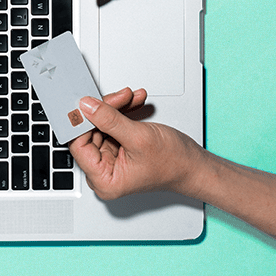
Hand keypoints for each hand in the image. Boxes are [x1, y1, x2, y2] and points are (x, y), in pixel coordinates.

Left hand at [70, 93, 205, 199]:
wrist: (195, 165)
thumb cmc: (174, 163)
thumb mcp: (138, 137)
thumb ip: (108, 120)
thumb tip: (86, 107)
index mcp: (103, 179)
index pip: (79, 145)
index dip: (83, 122)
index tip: (87, 103)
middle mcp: (103, 172)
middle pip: (90, 132)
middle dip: (105, 110)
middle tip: (119, 96)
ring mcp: (110, 160)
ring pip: (101, 125)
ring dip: (115, 108)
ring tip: (130, 97)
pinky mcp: (118, 149)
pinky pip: (112, 126)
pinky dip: (121, 113)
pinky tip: (132, 103)